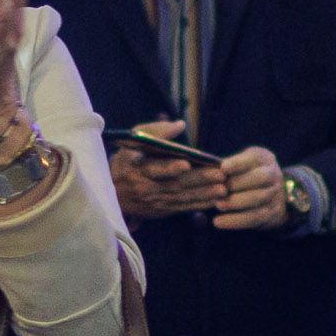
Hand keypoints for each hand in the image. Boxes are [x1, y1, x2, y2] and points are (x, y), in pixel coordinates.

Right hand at [108, 120, 224, 222]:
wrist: (113, 192)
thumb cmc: (127, 159)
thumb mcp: (134, 141)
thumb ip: (156, 132)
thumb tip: (179, 125)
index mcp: (137, 167)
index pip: (154, 168)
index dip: (169, 167)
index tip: (186, 163)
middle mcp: (146, 186)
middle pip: (174, 184)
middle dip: (198, 180)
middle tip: (219, 175)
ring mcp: (155, 201)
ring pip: (182, 198)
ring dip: (203, 194)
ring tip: (223, 189)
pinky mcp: (162, 210)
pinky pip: (183, 207)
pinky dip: (199, 205)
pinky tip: (215, 200)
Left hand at [208, 146, 293, 231]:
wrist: (274, 195)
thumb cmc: (247, 176)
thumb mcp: (242, 164)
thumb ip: (227, 167)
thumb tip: (206, 171)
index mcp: (263, 158)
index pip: (253, 158)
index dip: (238, 163)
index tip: (223, 167)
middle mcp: (273, 174)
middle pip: (261, 177)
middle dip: (239, 183)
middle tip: (220, 189)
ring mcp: (275, 195)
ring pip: (258, 199)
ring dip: (236, 203)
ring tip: (218, 205)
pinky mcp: (272, 214)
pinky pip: (254, 218)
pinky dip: (235, 221)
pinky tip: (219, 222)